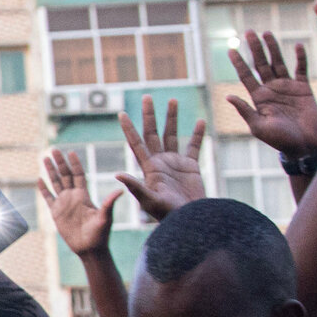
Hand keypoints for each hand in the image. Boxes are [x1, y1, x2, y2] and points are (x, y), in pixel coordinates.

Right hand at [38, 149, 120, 253]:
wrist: (89, 249)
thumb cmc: (100, 234)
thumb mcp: (106, 217)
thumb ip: (109, 203)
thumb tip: (120, 190)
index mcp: (84, 195)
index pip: (78, 175)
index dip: (74, 163)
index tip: (71, 152)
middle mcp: (73, 196)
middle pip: (65, 175)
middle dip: (60, 162)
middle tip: (54, 149)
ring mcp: (64, 204)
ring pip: (56, 183)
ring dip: (50, 171)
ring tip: (45, 158)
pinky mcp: (56, 213)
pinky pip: (48, 197)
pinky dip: (44, 189)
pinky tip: (39, 179)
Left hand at [116, 98, 205, 219]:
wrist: (190, 220)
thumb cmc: (168, 214)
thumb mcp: (149, 200)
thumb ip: (135, 186)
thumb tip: (117, 175)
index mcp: (149, 167)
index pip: (136, 143)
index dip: (129, 129)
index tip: (121, 113)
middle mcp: (160, 162)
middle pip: (152, 133)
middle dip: (149, 115)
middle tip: (146, 96)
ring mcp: (175, 163)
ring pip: (172, 134)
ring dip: (171, 117)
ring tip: (173, 99)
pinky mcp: (190, 166)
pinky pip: (194, 146)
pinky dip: (197, 134)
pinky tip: (199, 121)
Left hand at [227, 30, 316, 155]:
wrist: (304, 146)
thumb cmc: (279, 140)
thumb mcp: (258, 126)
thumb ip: (245, 110)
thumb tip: (228, 96)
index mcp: (259, 97)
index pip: (246, 75)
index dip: (238, 62)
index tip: (230, 49)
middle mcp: (271, 89)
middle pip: (261, 64)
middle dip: (255, 48)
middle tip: (249, 32)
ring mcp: (287, 87)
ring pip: (278, 62)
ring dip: (273, 48)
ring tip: (267, 33)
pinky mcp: (303, 88)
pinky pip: (300, 69)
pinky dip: (300, 57)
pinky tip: (297, 45)